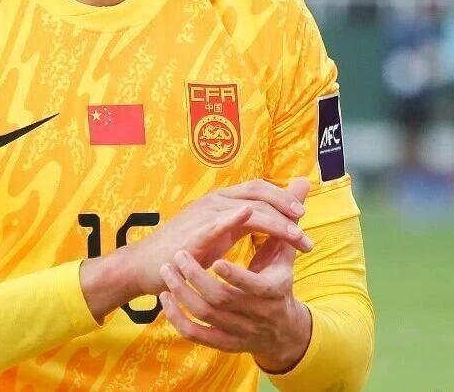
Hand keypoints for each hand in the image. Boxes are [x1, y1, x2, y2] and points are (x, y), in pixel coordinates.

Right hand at [80, 178, 312, 320]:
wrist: (147, 264)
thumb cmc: (184, 251)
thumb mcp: (221, 233)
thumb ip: (246, 222)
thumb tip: (269, 214)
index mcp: (222, 202)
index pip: (259, 188)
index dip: (283, 197)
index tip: (303, 214)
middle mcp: (215, 202)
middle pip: (259, 193)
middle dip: (288, 209)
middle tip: (306, 230)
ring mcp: (204, 215)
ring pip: (248, 208)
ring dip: (276, 221)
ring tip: (296, 237)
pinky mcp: (193, 233)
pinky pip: (216, 221)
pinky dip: (234, 216)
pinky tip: (248, 215)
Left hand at [159, 234, 311, 373]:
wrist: (283, 332)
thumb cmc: (279, 283)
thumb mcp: (285, 258)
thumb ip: (286, 225)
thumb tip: (301, 184)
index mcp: (273, 291)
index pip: (253, 286)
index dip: (235, 275)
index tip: (216, 259)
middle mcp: (256, 314)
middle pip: (222, 299)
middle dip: (197, 277)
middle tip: (179, 255)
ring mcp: (238, 330)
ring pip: (205, 316)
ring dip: (182, 293)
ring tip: (167, 270)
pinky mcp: (223, 342)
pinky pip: (195, 334)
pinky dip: (177, 318)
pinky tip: (166, 299)